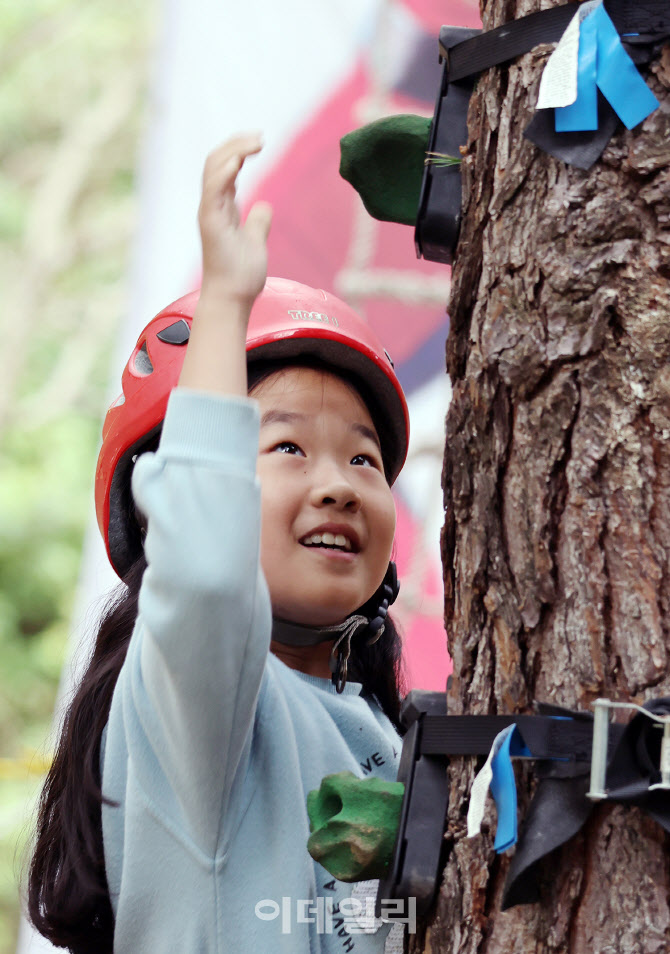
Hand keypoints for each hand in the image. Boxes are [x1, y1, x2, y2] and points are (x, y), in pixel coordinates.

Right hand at [198, 134, 272, 301]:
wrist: (232, 298)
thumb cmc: (241, 275)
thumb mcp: (256, 241)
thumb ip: (258, 222)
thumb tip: (264, 206)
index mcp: (222, 207)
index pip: (225, 168)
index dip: (239, 151)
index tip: (260, 141)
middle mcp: (212, 206)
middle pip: (217, 161)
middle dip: (237, 143)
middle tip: (261, 136)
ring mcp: (209, 212)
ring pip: (214, 169)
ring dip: (234, 150)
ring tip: (256, 141)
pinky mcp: (210, 222)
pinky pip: (213, 189)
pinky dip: (224, 171)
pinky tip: (239, 160)